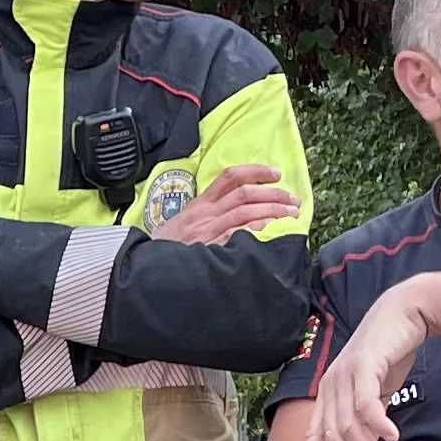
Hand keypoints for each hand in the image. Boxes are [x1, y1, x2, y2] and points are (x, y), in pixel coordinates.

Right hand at [160, 164, 291, 246]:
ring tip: (292, 215)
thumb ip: (207, 217)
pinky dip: (258, 230)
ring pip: (246, 211)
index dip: (256, 171)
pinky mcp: (210, 249)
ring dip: (273, 211)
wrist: (147, 269)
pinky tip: (273, 231)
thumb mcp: (184, 226)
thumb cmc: (167, 251)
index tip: (276, 174)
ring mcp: (208, 231)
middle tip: (294, 201)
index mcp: (200, 205)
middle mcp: (205, 214)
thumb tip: (240, 213)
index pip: (230, 177)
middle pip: (245, 194)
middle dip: (274, 195)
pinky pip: (238, 235)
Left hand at [296, 283, 436, 440]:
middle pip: (334, 436)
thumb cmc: (389, 354)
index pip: (314, 431)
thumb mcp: (376, 391)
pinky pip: (365, 403)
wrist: (405, 313)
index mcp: (328, 393)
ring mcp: (344, 375)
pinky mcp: (364, 366)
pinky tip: (393, 437)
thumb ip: (368, 418)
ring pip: (349, 425)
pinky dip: (378, 424)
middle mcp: (330, 385)